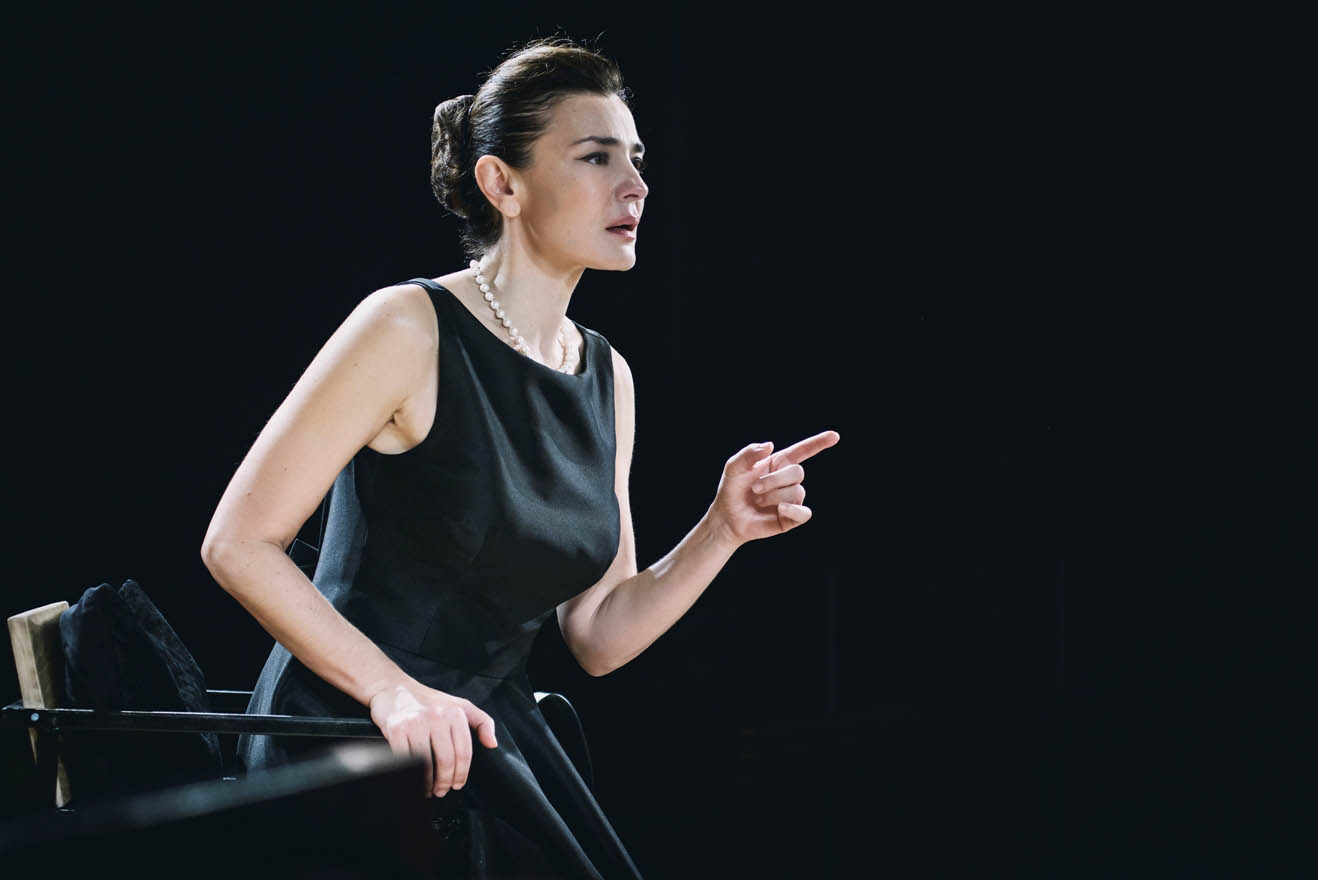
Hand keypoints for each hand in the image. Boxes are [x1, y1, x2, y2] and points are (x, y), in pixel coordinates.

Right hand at [369, 681, 498, 798]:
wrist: (393, 689)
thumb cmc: (428, 701)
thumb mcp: (460, 705)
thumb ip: (482, 722)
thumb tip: (492, 744)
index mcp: (455, 712)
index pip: (464, 751)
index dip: (462, 773)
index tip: (458, 784)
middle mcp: (437, 716)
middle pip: (446, 760)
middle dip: (445, 781)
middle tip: (442, 790)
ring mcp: (415, 722)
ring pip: (425, 763)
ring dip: (427, 783)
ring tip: (428, 789)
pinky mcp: (396, 729)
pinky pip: (405, 759)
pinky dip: (409, 774)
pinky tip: (411, 779)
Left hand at [707, 430, 839, 546]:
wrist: (727, 518)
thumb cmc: (731, 490)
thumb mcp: (734, 467)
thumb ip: (748, 453)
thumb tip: (771, 444)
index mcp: (778, 463)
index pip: (802, 451)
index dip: (818, 443)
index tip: (834, 436)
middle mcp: (788, 480)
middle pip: (798, 472)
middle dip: (774, 480)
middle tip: (755, 489)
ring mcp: (792, 499)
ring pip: (797, 492)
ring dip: (773, 497)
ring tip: (758, 501)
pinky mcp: (792, 518)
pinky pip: (804, 513)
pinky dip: (793, 510)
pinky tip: (779, 510)